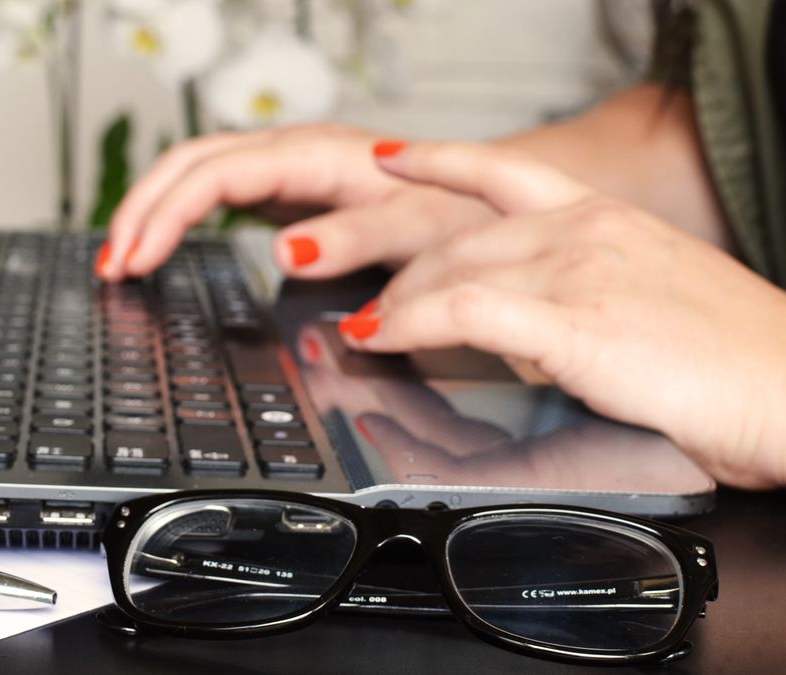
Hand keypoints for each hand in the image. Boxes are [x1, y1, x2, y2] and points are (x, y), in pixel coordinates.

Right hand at [96, 124, 494, 280]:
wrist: (486, 196)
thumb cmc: (457, 212)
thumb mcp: (417, 229)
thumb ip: (356, 236)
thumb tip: (285, 250)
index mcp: (317, 156)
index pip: (215, 176)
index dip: (166, 216)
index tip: (136, 262)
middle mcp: (294, 152)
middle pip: (190, 163)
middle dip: (141, 212)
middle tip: (110, 267)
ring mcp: (287, 168)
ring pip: (195, 171)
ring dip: (151, 211)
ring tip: (120, 258)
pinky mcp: (287, 189)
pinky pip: (215, 191)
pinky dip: (178, 217)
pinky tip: (160, 244)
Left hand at [337, 141, 785, 487]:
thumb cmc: (734, 360)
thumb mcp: (648, 299)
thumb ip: (580, 295)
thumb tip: (523, 325)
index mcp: (606, 218)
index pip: (504, 171)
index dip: (439, 160)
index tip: (394, 159)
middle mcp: (586, 229)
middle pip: (459, 238)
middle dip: (406, 277)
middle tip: (375, 307)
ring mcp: (577, 270)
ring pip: (451, 271)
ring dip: (397, 306)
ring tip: (368, 330)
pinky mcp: (572, 321)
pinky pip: (463, 311)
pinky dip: (409, 324)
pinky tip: (385, 337)